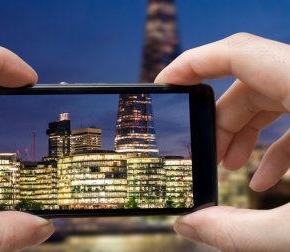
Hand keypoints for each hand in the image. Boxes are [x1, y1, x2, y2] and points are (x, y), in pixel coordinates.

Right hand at [155, 33, 289, 250]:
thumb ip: (237, 232)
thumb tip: (187, 226)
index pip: (238, 53)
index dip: (192, 63)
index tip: (163, 87)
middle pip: (246, 81)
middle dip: (214, 119)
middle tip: (199, 152)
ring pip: (267, 94)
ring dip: (238, 129)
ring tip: (225, 165)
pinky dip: (270, 141)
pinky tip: (259, 178)